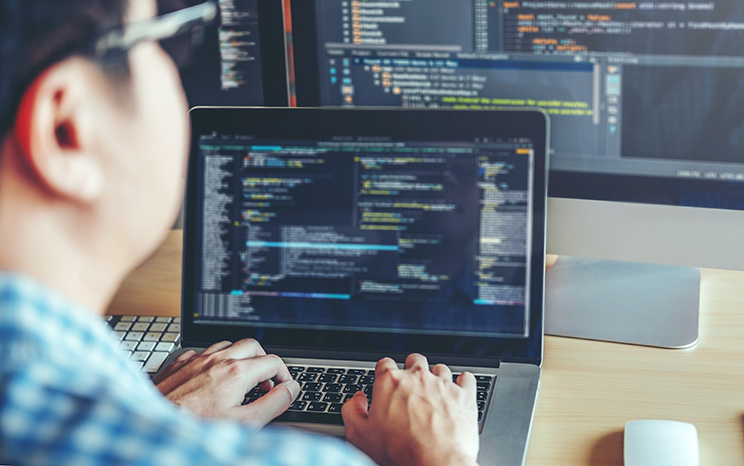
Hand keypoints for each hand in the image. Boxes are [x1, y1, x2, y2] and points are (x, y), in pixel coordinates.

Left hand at [154, 339, 299, 425]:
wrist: (154, 427)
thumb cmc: (196, 428)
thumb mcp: (244, 424)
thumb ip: (273, 404)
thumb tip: (291, 390)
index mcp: (236, 372)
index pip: (273, 361)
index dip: (285, 375)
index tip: (283, 389)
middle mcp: (217, 359)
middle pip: (252, 345)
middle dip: (264, 361)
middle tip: (265, 382)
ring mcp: (196, 360)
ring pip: (226, 345)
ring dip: (239, 358)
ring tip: (240, 380)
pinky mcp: (178, 365)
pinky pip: (201, 352)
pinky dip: (213, 361)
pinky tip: (211, 378)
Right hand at [342, 354, 479, 465]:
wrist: (435, 464)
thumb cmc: (399, 452)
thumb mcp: (360, 435)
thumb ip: (352, 411)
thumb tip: (356, 400)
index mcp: (390, 382)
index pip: (385, 363)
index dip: (385, 372)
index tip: (387, 381)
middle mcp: (417, 377)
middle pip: (414, 360)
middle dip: (412, 370)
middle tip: (411, 387)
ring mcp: (443, 384)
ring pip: (440, 368)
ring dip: (436, 377)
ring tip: (434, 393)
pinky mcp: (464, 395)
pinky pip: (467, 378)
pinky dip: (463, 383)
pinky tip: (458, 391)